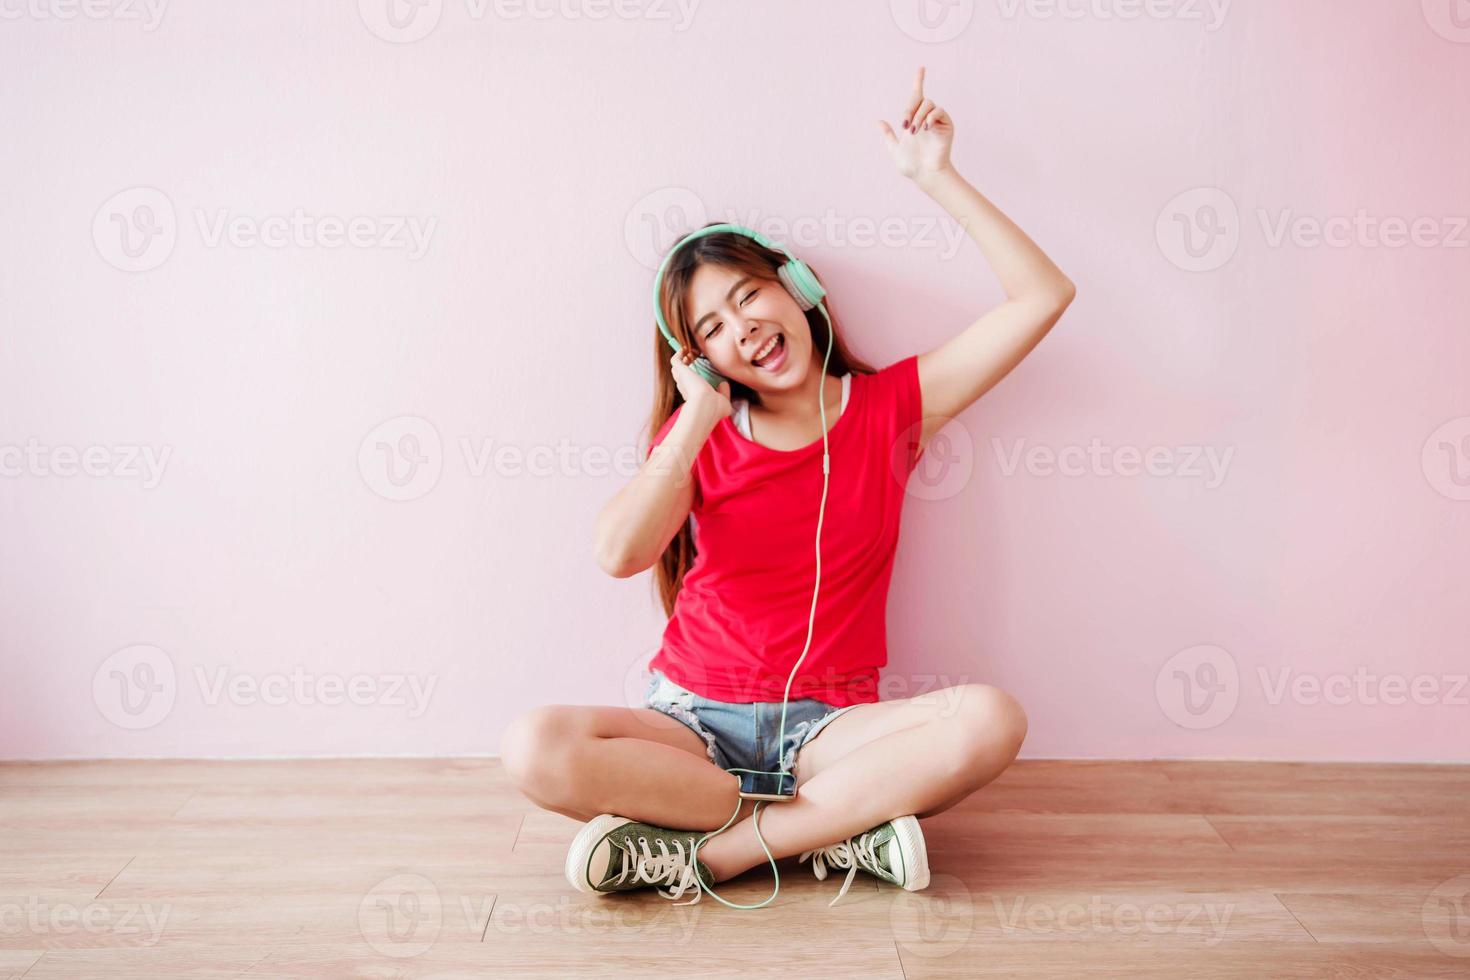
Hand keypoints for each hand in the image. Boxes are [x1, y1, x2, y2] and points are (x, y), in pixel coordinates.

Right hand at [669, 349, 731, 423]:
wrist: (707, 405)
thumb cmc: (715, 408)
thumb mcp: (724, 400)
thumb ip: (724, 392)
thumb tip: (724, 383)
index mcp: (694, 395)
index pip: (690, 385)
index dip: (694, 375)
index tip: (701, 368)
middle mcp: (686, 388)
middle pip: (682, 375)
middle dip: (687, 364)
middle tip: (696, 357)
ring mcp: (682, 380)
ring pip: (677, 367)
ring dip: (684, 357)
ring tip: (692, 352)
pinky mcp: (680, 371)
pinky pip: (675, 360)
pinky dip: (679, 353)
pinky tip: (686, 349)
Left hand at [877, 66, 953, 183]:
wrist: (925, 174)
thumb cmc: (912, 165)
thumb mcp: (894, 149)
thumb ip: (888, 135)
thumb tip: (878, 122)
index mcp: (914, 120)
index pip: (916, 96)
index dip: (918, 81)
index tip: (921, 68)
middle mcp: (925, 117)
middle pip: (918, 99)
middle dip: (909, 109)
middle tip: (904, 126)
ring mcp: (936, 120)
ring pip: (927, 104)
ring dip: (918, 116)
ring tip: (914, 132)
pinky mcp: (946, 125)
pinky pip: (938, 111)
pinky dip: (930, 117)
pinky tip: (925, 128)